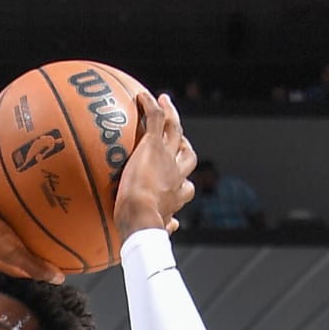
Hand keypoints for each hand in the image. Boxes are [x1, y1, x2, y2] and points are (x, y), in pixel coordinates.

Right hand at [0, 160, 53, 279]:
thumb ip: (36, 266)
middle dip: (18, 216)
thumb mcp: (15, 255)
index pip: (13, 252)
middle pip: (4, 220)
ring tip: (20, 172)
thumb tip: (60, 280)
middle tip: (39, 211)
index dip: (29, 253)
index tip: (47, 250)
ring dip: (1, 185)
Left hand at [113, 91, 196, 241]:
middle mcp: (177, 175)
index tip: (178, 179)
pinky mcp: (153, 147)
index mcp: (176, 198)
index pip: (186, 187)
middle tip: (177, 139)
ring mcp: (166, 158)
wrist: (141, 219)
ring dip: (171, 116)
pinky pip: (155, 120)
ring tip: (165, 103)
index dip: (184, 181)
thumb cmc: (142, 232)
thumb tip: (174, 228)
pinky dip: (152, 107)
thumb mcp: (156, 233)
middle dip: (184, 146)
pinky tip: (144, 96)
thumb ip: (165, 229)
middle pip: (187, 156)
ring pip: (175, 131)